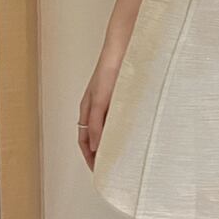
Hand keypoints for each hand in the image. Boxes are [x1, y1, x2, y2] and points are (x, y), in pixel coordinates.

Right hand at [78, 50, 123, 170]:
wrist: (124, 48)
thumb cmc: (108, 69)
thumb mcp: (100, 99)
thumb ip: (96, 123)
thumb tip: (95, 146)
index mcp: (87, 109)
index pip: (84, 140)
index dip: (89, 156)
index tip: (98, 171)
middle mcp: (97, 107)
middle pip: (96, 136)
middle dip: (101, 152)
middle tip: (112, 167)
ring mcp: (111, 101)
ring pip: (110, 128)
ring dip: (113, 140)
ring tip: (124, 154)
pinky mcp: (124, 96)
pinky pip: (122, 117)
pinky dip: (124, 128)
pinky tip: (134, 133)